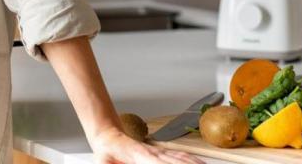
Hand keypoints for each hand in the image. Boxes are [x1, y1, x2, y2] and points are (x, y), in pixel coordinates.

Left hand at [88, 127, 205, 163]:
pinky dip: (190, 159)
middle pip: (176, 161)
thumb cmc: (106, 154)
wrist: (107, 139)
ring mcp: (156, 152)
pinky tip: (198, 162)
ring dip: (194, 163)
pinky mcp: (158, 154)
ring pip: (180, 159)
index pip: (161, 163)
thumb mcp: (103, 162)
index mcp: (139, 155)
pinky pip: (177, 156)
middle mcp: (152, 153)